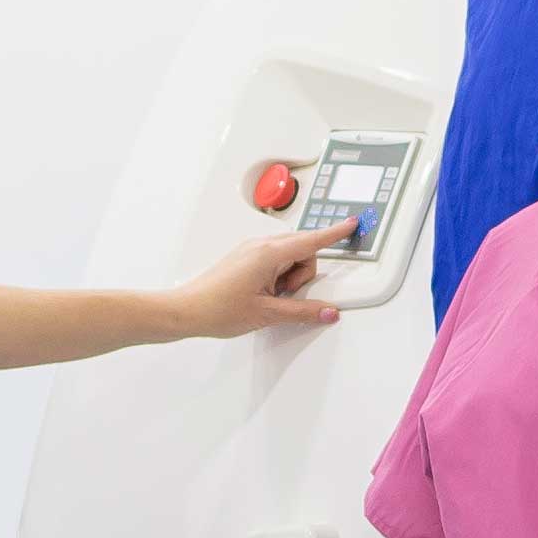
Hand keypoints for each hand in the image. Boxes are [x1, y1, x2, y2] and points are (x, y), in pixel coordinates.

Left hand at [167, 229, 347, 338]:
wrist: (186, 311)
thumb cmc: (217, 308)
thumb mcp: (267, 313)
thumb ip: (303, 311)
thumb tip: (328, 311)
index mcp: (268, 253)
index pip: (312, 240)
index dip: (335, 233)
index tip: (351, 223)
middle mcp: (260, 246)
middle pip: (303, 249)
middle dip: (303, 273)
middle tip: (287, 295)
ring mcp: (251, 250)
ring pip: (289, 256)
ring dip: (290, 276)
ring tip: (271, 298)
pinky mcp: (245, 258)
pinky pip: (274, 260)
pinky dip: (278, 275)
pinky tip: (265, 294)